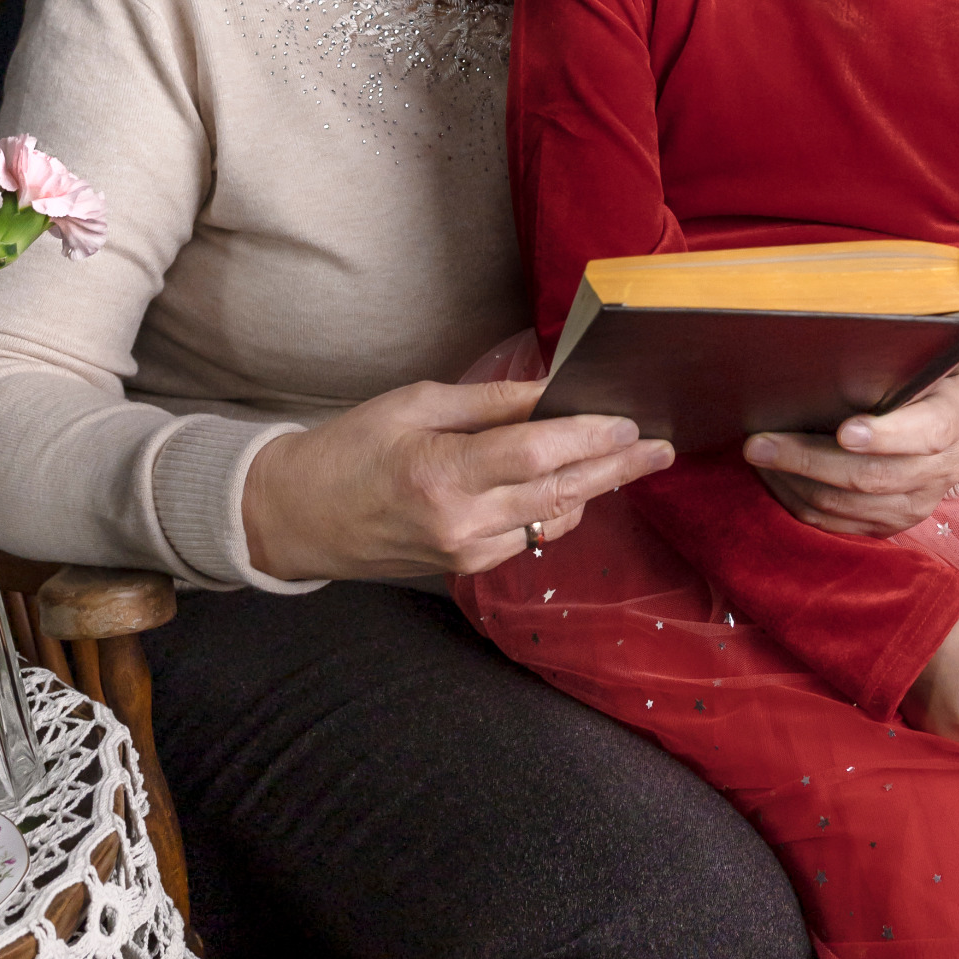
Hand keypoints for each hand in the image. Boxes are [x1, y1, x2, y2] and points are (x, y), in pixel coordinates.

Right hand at [241, 378, 672, 581]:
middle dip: (616, 468)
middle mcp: (462, 522)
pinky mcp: (465, 569)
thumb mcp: (417, 404)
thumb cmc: (350, 448)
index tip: (629, 420)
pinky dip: (557, 509)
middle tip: (661, 448)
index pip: (538, 453)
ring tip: (632, 460)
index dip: (590, 436)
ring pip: (552, 519)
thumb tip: (550, 390)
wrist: (297, 518)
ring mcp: (466, 552)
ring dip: (594, 489)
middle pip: (560, 492)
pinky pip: (529, 537)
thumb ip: (489, 402)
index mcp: (444, 473)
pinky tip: (576, 486)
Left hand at [743, 368, 958, 535]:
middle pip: (868, 476)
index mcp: (948, 424)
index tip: (845, 431)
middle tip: (759, 444)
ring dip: (794, 482)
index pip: (922, 434)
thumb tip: (823, 362)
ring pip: (845, 504)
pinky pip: (838, 523)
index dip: (883, 436)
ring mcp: (913, 506)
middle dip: (806, 461)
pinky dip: (800, 502)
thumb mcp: (921, 369)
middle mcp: (934, 473)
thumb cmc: (926, 387)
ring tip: (759, 457)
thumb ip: (887, 372)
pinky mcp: (891, 526)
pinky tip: (777, 477)